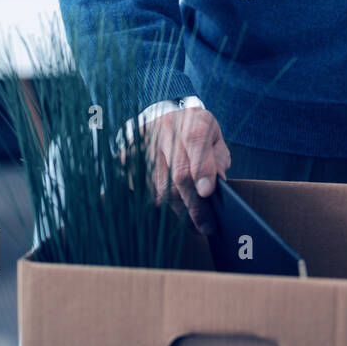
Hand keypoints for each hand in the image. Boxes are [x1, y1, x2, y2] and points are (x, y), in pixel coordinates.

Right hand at [146, 107, 230, 234]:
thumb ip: (219, 160)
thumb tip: (215, 186)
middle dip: (192, 204)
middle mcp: (165, 130)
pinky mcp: (127, 157)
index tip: (207, 192)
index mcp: (193, 121)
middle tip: (204, 226)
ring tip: (191, 223)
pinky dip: (157, 202)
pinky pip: (141, 189)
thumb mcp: (217, 140)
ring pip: (158, 186)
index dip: (201, 168)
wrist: (168, 119)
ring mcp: (144, 144)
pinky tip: (171, 208)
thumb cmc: (199, 134)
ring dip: (176, 209)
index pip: (196, 142)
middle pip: (176, 172)